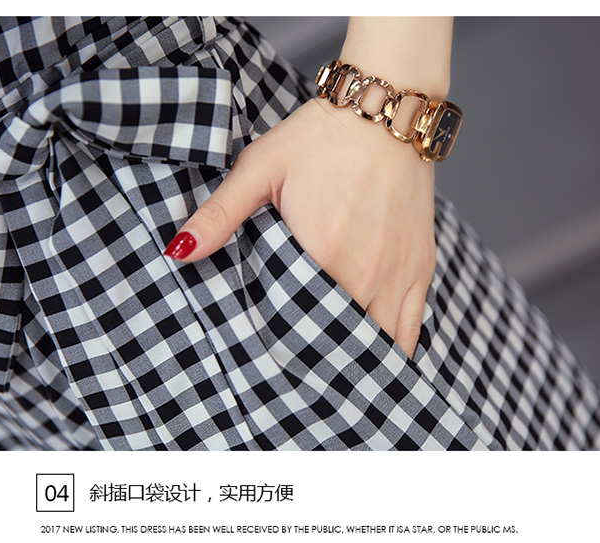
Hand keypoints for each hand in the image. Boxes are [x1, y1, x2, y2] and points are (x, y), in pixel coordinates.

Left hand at [164, 98, 436, 359]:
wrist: (386, 111)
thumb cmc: (321, 138)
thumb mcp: (260, 168)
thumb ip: (219, 214)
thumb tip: (179, 253)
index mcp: (323, 254)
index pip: (299, 328)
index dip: (283, 355)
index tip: (269, 372)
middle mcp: (365, 273)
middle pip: (340, 343)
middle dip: (317, 367)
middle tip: (297, 385)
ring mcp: (398, 273)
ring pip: (380, 345)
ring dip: (356, 364)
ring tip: (332, 380)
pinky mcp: (421, 267)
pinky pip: (411, 328)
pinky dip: (394, 350)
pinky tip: (376, 362)